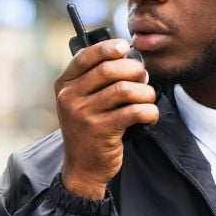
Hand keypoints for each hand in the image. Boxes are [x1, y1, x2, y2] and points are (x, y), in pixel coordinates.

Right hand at [54, 39, 158, 198]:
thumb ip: (94, 81)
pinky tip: (150, 115)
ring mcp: (84, 114)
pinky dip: (149, 111)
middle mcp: (70, 97)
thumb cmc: (89, 130)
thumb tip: (128, 59)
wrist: (83, 168)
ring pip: (124, 89)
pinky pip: (134, 111)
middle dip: (133, 70)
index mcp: (64, 85)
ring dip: (145, 91)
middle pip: (109, 70)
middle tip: (144, 78)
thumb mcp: (80, 103)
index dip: (107, 48)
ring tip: (149, 98)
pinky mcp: (101, 130)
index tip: (125, 47)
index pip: (85, 57)